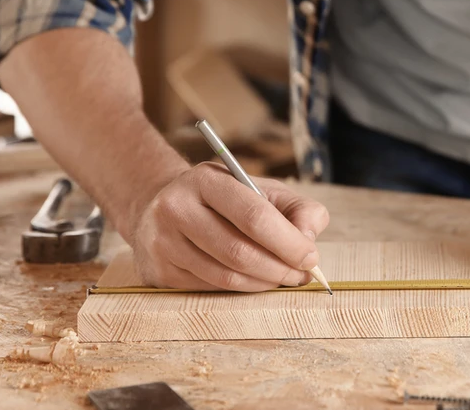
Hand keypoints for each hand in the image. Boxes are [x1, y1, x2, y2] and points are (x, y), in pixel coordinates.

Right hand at [127, 162, 329, 290]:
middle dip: (279, 268)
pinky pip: (210, 289)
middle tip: (301, 275)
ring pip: (225, 277)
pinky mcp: (159, 271)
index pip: (254, 216)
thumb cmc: (228, 200)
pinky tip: (256, 282)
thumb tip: (308, 240)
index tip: (311, 257)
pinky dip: (241, 290)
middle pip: (238, 251)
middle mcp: (177, 208)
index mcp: (206, 179)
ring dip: (263, 284)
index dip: (288, 242)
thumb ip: (298, 208)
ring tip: (283, 279)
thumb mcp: (264, 191)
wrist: (167, 206)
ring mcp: (162, 242)